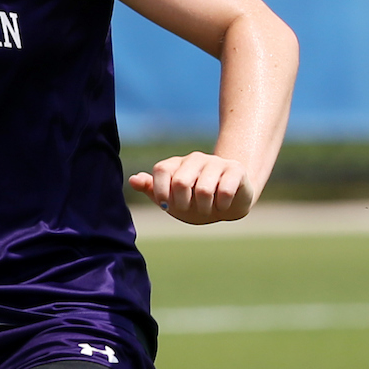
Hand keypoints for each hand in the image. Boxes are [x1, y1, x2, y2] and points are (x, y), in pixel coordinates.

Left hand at [129, 152, 258, 224]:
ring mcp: (217, 162)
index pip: (161, 169)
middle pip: (180, 181)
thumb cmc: (194, 201)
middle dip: (182, 203)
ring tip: (206, 209)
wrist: (229, 202)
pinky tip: (222, 206)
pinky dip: (221, 206)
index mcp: (176, 164)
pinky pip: (225, 191)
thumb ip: (152, 190)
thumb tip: (132, 179)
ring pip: (204, 189)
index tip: (165, 205)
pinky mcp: (235, 170)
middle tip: (187, 209)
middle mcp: (195, 159)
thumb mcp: (171, 199)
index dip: (160, 190)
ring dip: (203, 208)